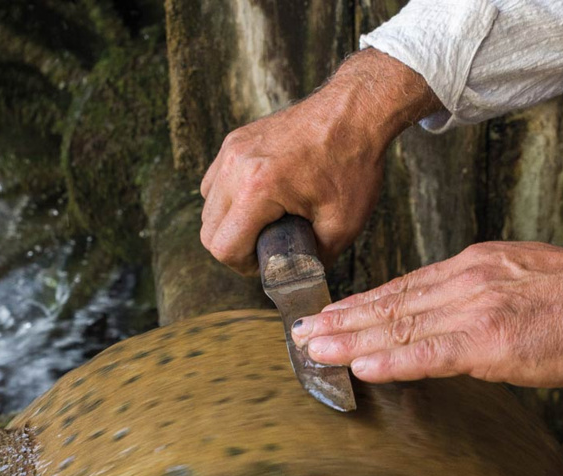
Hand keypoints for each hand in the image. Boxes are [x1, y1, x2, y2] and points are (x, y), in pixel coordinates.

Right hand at [199, 49, 439, 273]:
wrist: (356, 111)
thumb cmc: (353, 163)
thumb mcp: (343, 224)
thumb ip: (314, 257)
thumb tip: (299, 278)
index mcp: (259, 189)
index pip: (223, 247)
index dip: (244, 266)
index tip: (267, 262)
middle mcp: (236, 167)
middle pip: (208, 230)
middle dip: (233, 247)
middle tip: (264, 248)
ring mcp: (232, 150)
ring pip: (207, 205)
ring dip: (228, 223)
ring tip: (261, 224)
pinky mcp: (235, 140)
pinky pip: (215, 181)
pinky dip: (228, 198)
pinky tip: (256, 201)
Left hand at [290, 242, 562, 386]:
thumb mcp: (522, 276)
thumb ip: (480, 294)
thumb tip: (448, 317)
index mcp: (473, 266)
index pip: (403, 287)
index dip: (361, 304)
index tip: (329, 314)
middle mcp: (465, 281)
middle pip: (389, 304)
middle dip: (340, 320)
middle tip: (299, 333)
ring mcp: (475, 310)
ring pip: (398, 326)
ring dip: (349, 341)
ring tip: (312, 350)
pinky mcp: (491, 341)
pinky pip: (429, 353)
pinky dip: (390, 360)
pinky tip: (359, 367)